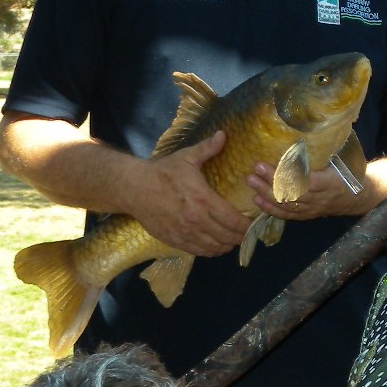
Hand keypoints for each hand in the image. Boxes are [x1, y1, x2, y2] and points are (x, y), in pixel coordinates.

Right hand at [132, 129, 249, 255]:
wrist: (133, 188)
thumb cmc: (162, 172)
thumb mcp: (186, 158)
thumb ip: (207, 149)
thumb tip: (223, 134)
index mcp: (203, 200)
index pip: (233, 220)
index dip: (246, 225)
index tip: (253, 223)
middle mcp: (196, 221)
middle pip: (228, 237)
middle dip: (240, 236)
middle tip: (246, 232)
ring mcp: (186, 233)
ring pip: (215, 248)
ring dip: (227, 245)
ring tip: (233, 239)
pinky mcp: (175, 241)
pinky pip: (200, 252)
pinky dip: (212, 251)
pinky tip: (216, 245)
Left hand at [246, 158, 369, 222]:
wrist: (358, 197)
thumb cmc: (349, 171)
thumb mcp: (343, 158)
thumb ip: (327, 149)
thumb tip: (307, 124)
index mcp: (332, 182)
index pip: (307, 182)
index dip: (288, 176)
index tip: (271, 162)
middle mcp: (322, 199)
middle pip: (293, 194)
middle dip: (271, 183)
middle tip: (255, 169)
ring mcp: (314, 209)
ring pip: (288, 205)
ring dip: (267, 194)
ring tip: (251, 181)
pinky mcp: (307, 215)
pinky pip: (287, 215)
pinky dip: (271, 208)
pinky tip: (256, 199)